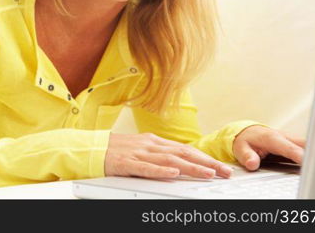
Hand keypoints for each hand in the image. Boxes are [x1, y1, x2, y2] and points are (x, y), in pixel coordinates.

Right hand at [104, 132, 232, 178]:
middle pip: (183, 152)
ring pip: (169, 160)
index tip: (220, 166)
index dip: (204, 157)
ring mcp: (138, 153)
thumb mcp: (140, 149)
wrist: (90, 147)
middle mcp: (149, 145)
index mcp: (154, 142)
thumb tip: (180, 162)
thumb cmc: (115, 150)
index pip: (185, 149)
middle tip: (224, 171)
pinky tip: (173, 172)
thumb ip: (159, 154)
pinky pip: (146, 167)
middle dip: (206, 162)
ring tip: (208, 173)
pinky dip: (161, 170)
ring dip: (191, 166)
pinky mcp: (126, 163)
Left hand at [232, 125, 305, 170]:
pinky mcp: (295, 145)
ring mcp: (291, 141)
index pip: (289, 148)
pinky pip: (308, 150)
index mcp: (272, 138)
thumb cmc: (245, 141)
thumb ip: (247, 157)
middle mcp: (285, 138)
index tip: (307, 163)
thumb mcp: (240, 149)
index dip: (299, 155)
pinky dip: (313, 157)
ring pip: (309, 146)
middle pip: (306, 144)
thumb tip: (252, 164)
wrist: (248, 132)